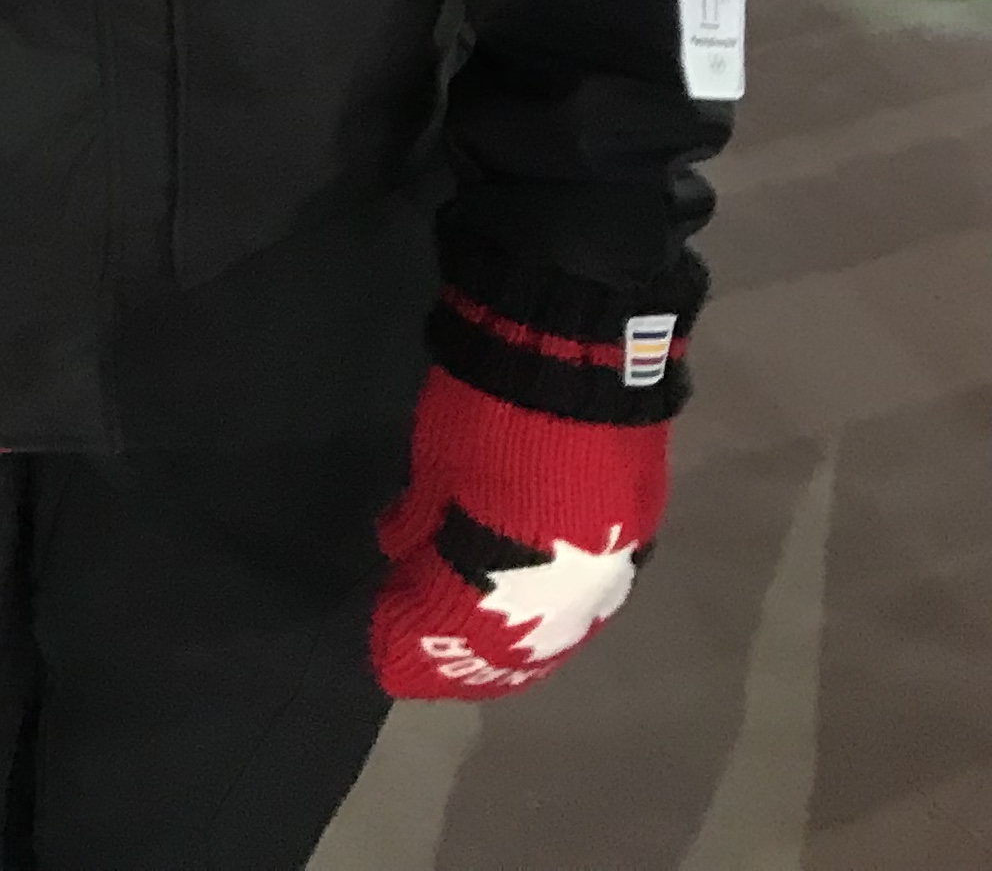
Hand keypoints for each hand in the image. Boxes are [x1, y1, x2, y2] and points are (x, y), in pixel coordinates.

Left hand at [371, 363, 673, 700]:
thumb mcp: (433, 467)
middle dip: (461, 662)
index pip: (451, 624)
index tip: (382, 653)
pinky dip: (550, 621)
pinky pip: (587, 603)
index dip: (413, 641)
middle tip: (422, 670)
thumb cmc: (487, 405)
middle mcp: (569, 583)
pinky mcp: (634, 539)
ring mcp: (611, 564)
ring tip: (472, 667)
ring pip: (557, 633)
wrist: (576, 346)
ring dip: (510, 654)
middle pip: (510, 644)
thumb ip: (420, 523)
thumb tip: (402, 554)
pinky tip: (525, 627)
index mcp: (508, 564)